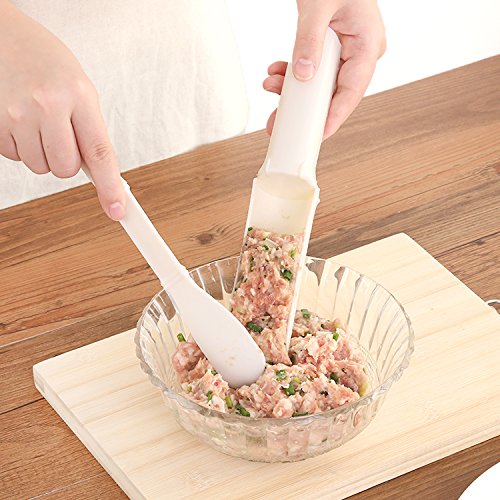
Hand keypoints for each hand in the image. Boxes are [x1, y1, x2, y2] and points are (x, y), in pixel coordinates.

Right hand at [0, 2, 124, 219]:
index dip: (109, 186)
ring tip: (41, 123)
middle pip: (65, 168)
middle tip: (63, 135)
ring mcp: (17, 114)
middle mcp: (47, 105)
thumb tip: (101, 175)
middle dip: (68, 161)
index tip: (117, 209)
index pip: (100, 153)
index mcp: (79, 96)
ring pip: (41, 167)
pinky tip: (23, 122)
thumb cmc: (51, 66)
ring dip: (44, 154)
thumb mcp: (83, 91)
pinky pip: (16, 158)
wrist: (9, 39)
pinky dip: (22, 147)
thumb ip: (91, 131)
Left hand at [264, 0, 385, 138]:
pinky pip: (312, 70)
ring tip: (270, 85)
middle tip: (277, 122)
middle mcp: (360, 53)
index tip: (318, 134)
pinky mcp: (331, 49)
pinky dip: (292, 72)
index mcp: (367, 45)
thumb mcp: (318, 6)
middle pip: (332, 92)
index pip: (351, 91)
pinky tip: (276, 71)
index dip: (334, 116)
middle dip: (302, 106)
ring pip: (319, 83)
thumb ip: (308, 41)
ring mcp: (346, 52)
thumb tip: (301, 75)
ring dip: (292, 88)